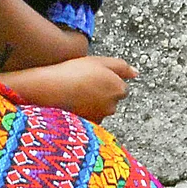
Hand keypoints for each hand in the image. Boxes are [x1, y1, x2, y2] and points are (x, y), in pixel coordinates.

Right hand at [0, 55, 136, 122]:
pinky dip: (82, 113)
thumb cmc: (73, 72)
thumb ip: (122, 67)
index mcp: (118, 88)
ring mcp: (99, 118)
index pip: (119, 87)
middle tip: (82, 85)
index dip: (105, 81)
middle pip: (110, 101)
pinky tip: (70, 105)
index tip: (91, 77)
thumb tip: (136, 73)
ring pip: (99, 110)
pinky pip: (88, 119)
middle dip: (100, 95)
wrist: (49, 90)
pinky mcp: (86, 127)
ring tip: (73, 94)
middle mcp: (112, 107)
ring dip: (91, 104)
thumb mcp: (99, 61)